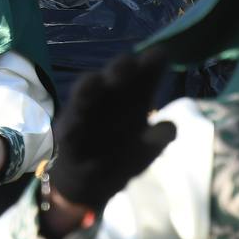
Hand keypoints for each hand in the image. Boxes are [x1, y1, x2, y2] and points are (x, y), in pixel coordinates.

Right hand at [47, 50, 176, 215]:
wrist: (90, 182)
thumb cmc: (121, 156)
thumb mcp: (146, 150)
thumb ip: (158, 138)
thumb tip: (169, 127)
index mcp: (134, 97)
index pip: (144, 72)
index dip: (151, 63)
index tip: (158, 56)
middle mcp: (110, 96)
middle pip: (115, 74)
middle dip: (121, 68)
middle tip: (130, 66)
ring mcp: (87, 111)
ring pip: (86, 91)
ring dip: (90, 86)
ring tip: (94, 82)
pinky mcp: (69, 131)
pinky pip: (71, 124)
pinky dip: (74, 123)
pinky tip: (77, 124)